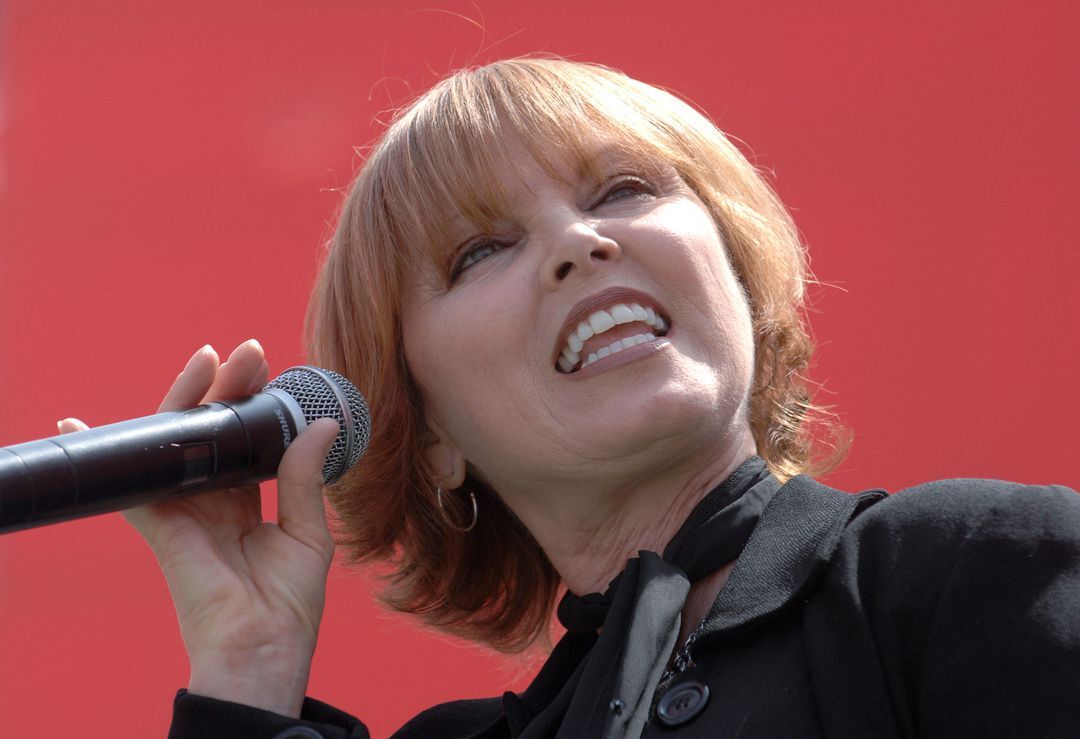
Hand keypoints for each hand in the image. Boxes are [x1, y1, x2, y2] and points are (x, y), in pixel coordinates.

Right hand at [59, 340, 339, 716]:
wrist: (265, 648)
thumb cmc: (288, 604)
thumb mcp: (308, 533)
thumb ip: (305, 479)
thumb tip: (323, 426)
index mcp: (247, 503)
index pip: (245, 441)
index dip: (255, 405)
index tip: (271, 370)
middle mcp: (213, 501)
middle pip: (213, 433)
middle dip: (227, 389)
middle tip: (248, 353)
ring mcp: (185, 510)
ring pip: (177, 443)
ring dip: (188, 399)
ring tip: (208, 361)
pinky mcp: (162, 525)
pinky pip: (131, 484)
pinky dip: (109, 452)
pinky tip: (84, 424)